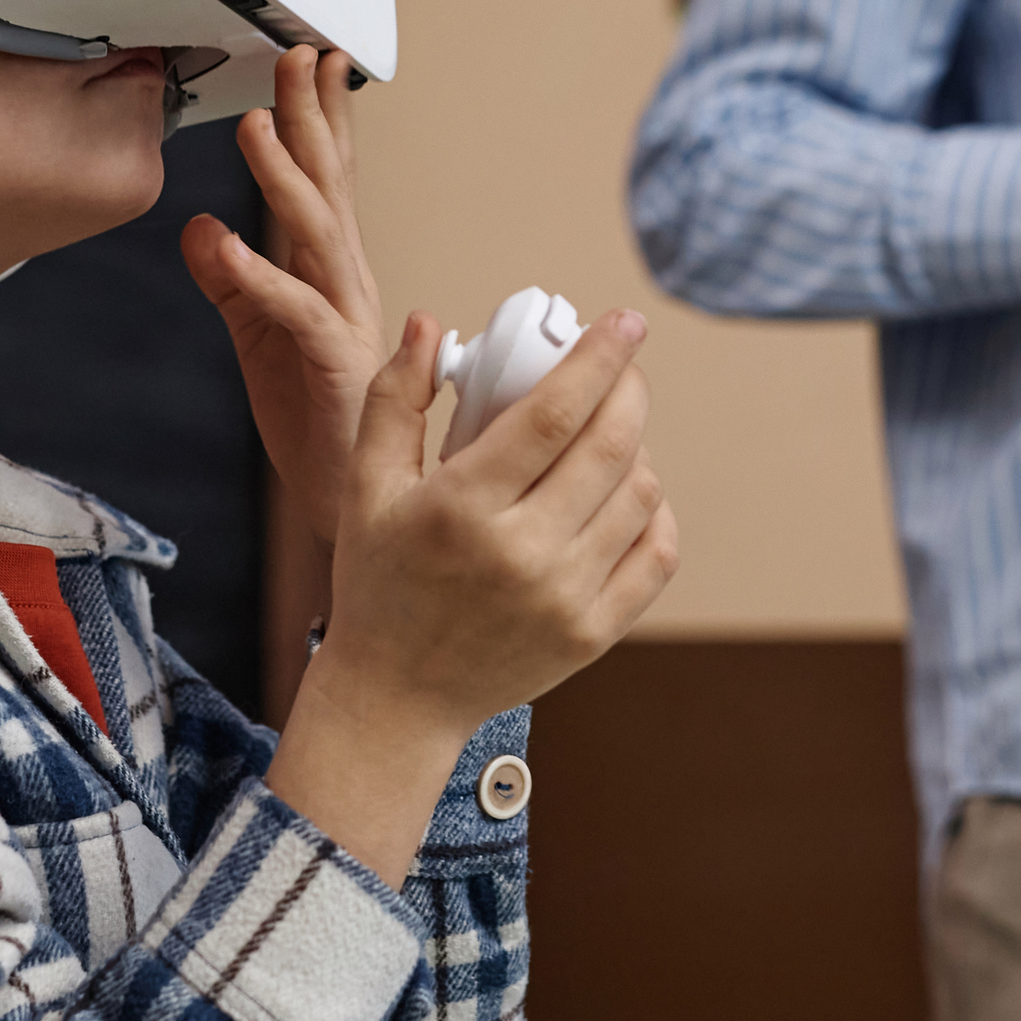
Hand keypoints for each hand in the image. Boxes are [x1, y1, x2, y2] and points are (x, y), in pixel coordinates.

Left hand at [180, 47, 383, 539]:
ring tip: (257, 123)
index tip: (311, 61)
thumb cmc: (315, 419)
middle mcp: (346, 283)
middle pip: (329, 184)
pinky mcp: (333, 362)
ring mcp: (346, 318)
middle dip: (313, 115)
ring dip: (286, 174)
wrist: (352, 499)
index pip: (326, 180)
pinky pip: (293, 310)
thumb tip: (199, 226)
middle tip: (298, 54)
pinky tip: (225, 242)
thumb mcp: (257, 335)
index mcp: (331, 272)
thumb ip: (230, 280)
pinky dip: (257, 275)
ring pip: (317, 231)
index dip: (318, 118)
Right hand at [262, 307, 680, 882]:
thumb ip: (394, 399)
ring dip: (636, 448)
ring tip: (609, 433)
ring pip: (639, 494)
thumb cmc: (378, 583)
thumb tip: (429, 322)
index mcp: (461, 509)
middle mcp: (521, 554)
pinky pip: (656, 554)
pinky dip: (655, 512)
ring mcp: (564, 600)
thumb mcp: (364, 488)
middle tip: (623, 365)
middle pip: (609, 446)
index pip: (554, 414)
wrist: (396, 698)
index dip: (598, 358)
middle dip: (628, 389)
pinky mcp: (592, 634)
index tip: (624, 322)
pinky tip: (628, 493)